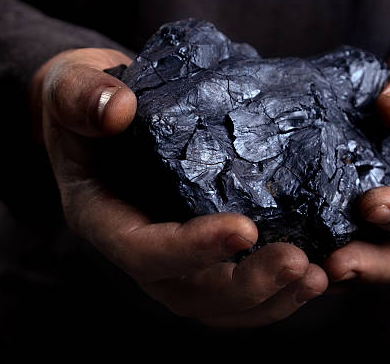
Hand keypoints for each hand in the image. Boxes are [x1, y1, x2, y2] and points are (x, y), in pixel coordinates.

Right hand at [31, 48, 326, 326]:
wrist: (107, 111)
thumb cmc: (85, 101)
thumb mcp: (71, 89)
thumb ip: (82, 97)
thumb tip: (118, 109)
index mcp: (104, 218)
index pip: (145, 251)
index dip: (192, 248)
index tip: (244, 228)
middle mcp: (140, 248)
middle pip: (190, 292)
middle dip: (246, 286)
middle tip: (300, 263)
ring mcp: (174, 254)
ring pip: (219, 301)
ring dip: (271, 297)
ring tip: (318, 277)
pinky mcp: (203, 247)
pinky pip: (238, 284)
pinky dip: (277, 287)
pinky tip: (317, 269)